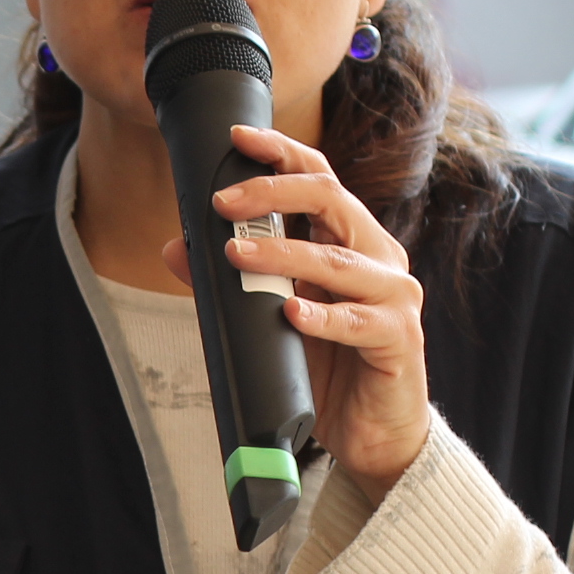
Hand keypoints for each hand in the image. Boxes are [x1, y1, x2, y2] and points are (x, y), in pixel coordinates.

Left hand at [159, 124, 430, 500]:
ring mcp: (394, 297)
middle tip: (223, 202)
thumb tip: (174, 248)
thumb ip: (230, 283)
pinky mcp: (398, 340)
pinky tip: (291, 313)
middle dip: (274, 193)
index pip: (322, 180)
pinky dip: (322, 317)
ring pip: (339, 262)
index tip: (238, 138)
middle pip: (334, 202)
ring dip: (284, 255)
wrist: (369, 435)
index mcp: (351, 243)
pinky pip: (358, 322)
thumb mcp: (270, 320)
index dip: (283, 154)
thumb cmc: (325, 369)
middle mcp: (378, 259)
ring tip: (237, 254)